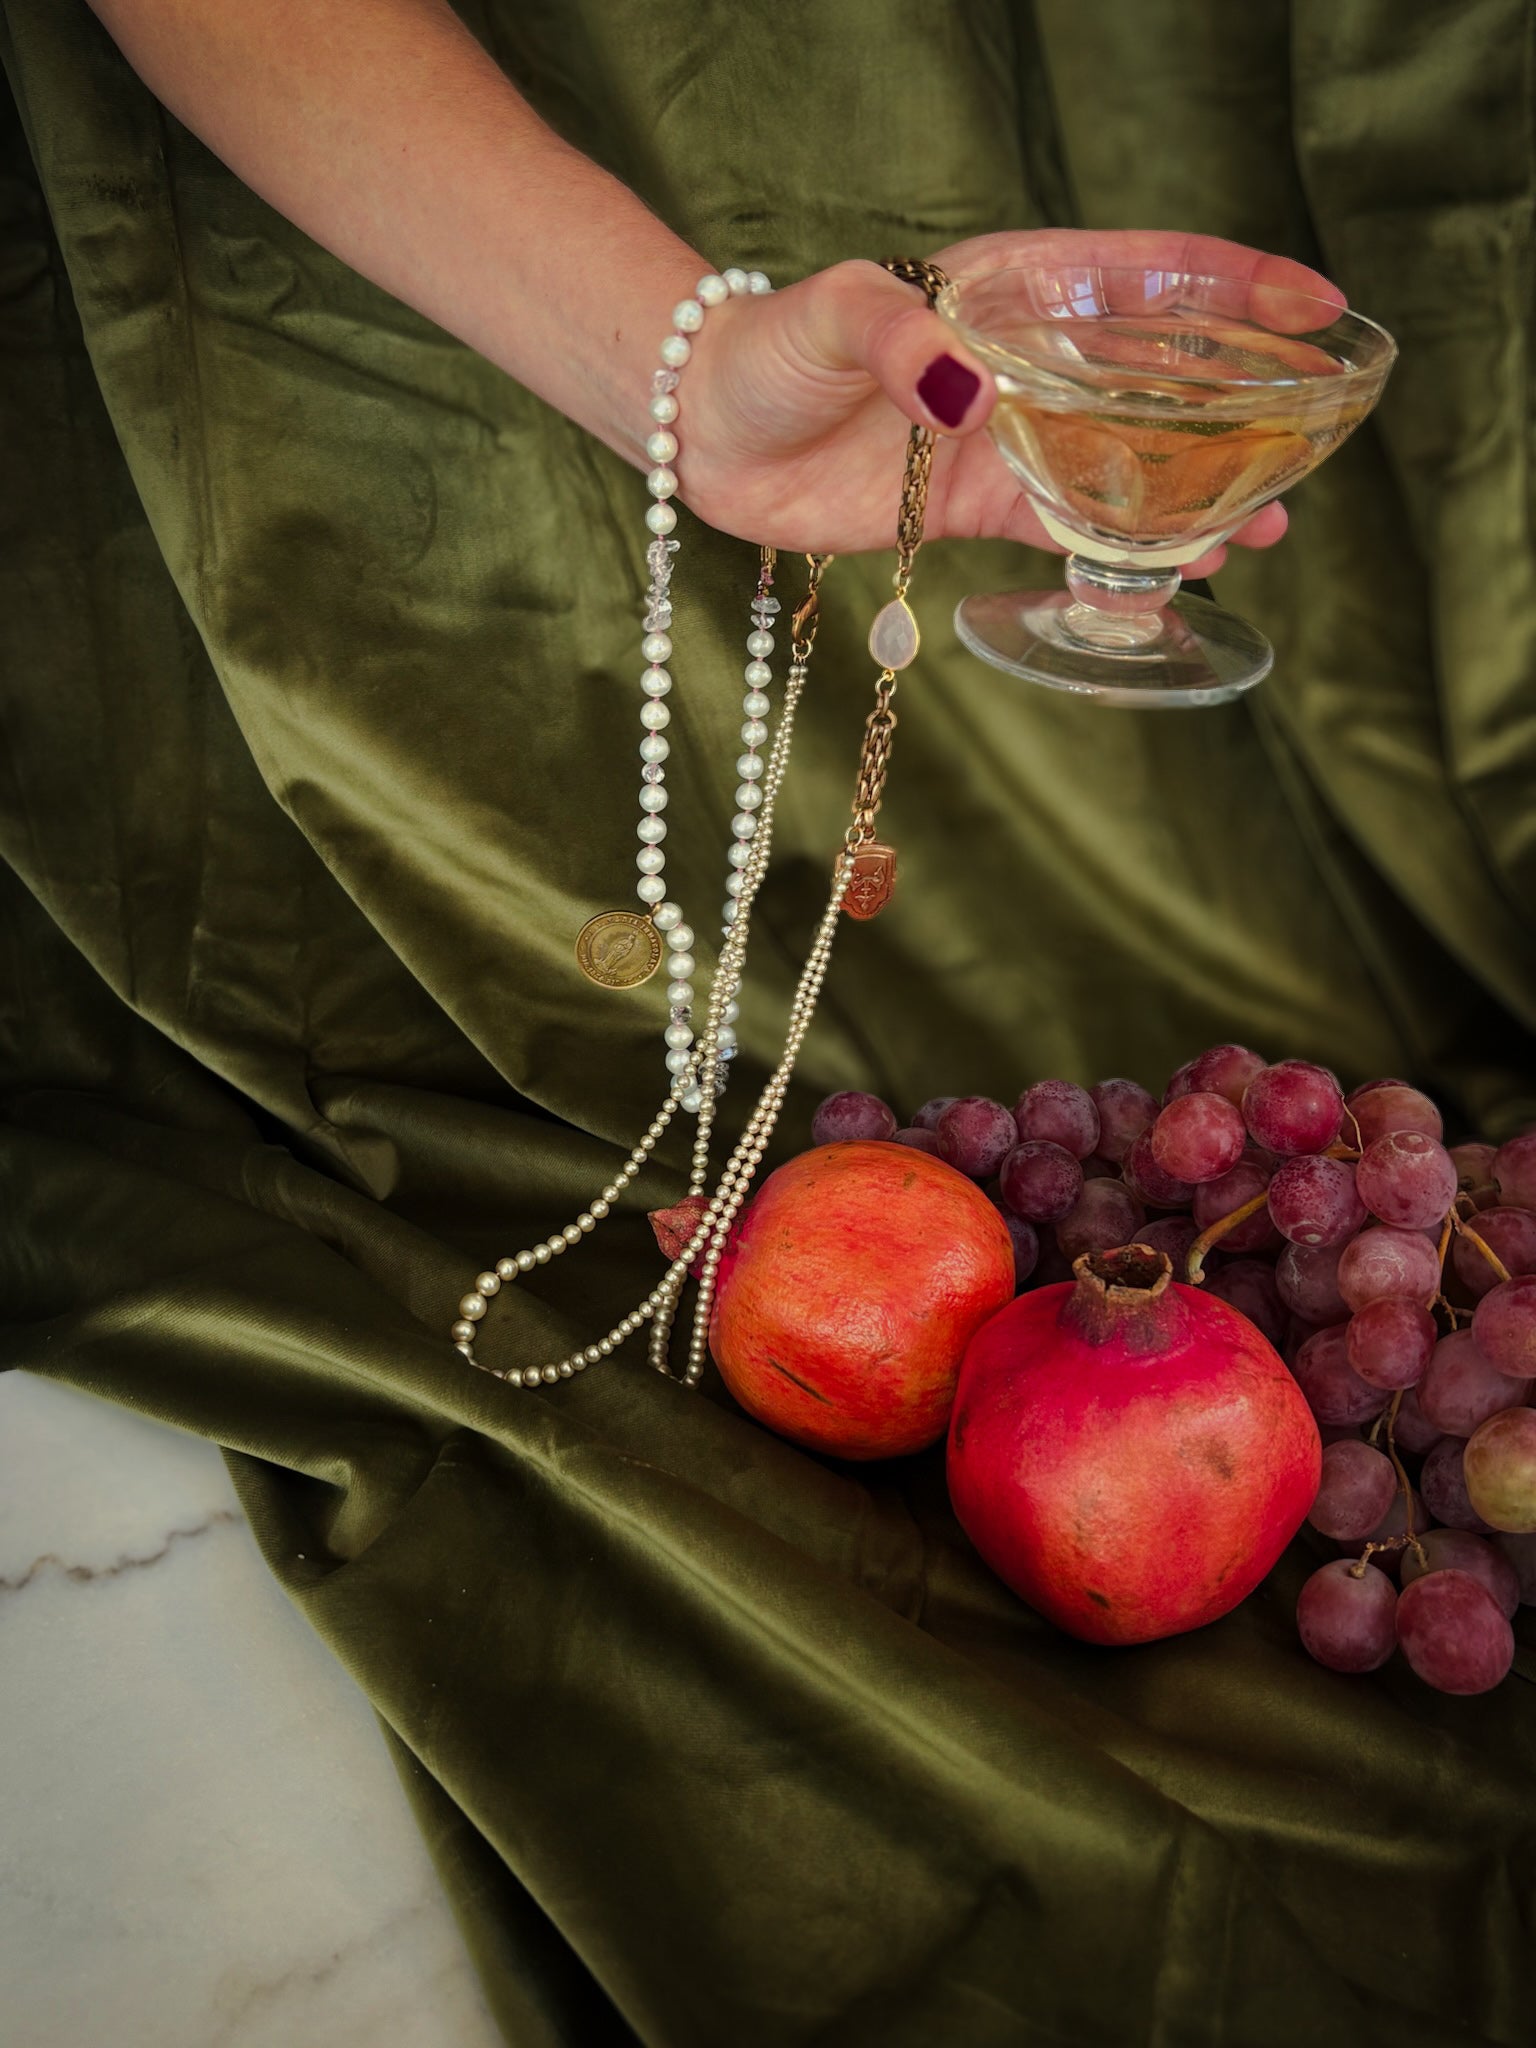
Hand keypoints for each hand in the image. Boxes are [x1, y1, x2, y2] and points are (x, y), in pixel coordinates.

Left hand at [679, 229, 1345, 574]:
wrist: (701, 431)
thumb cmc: (767, 349)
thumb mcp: (835, 317)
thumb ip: (906, 344)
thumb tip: (977, 401)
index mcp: (1013, 289)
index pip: (1146, 275)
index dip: (1236, 288)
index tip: (1314, 311)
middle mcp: (1025, 361)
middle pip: (1156, 377)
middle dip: (1238, 410)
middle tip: (1305, 451)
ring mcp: (1005, 436)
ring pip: (1123, 465)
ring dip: (1190, 498)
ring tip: (1256, 532)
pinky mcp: (972, 503)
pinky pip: (1063, 530)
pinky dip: (1116, 555)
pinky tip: (1168, 578)